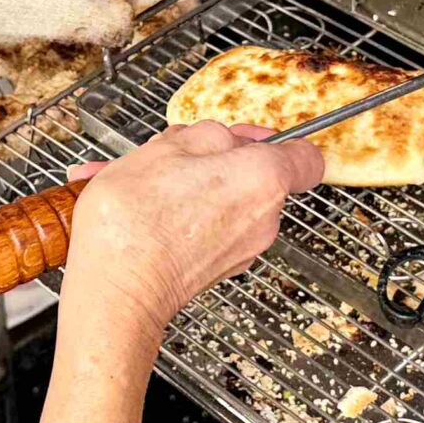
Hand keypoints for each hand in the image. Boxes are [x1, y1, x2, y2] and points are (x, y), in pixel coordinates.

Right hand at [64, 123, 323, 336]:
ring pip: (221, 204)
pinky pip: (204, 231)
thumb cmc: (139, 220)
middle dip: (213, 163)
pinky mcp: (217, 271)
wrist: (117, 288)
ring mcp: (242, 249)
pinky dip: (178, 219)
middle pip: (252, 177)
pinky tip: (138, 211)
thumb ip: (206, 135)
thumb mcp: (167, 146)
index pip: (306, 157)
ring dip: (186, 189)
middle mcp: (264, 218)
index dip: (277, 141)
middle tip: (174, 155)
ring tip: (141, 183)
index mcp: (263, 178)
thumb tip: (221, 140)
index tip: (250, 137)